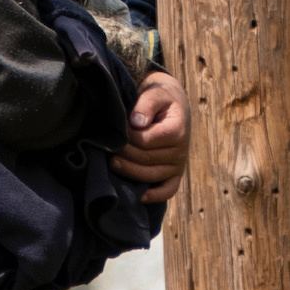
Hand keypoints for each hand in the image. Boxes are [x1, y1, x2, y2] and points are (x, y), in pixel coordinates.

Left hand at [115, 67, 190, 204]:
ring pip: (151, 175)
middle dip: (124, 154)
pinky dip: (155, 195)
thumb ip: (146, 104)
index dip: (128, 137)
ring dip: (130, 172)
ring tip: (112, 163)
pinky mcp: (175, 174)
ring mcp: (178, 164)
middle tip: (107, 147)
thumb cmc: (161, 98)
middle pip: (146, 159)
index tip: (117, 130)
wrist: (173, 104)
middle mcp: (181, 150)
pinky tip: (139, 195)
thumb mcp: (155, 93)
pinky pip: (168, 190)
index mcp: (177, 130)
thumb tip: (136, 123)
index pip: (146, 141)